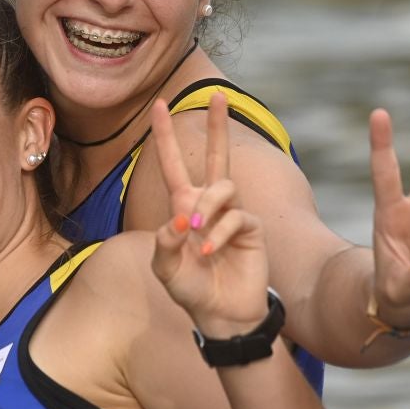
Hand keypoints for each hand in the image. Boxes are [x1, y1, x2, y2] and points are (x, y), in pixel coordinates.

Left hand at [148, 91, 268, 335]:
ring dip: (206, 208)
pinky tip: (211, 252)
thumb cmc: (191, 289)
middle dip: (219, 125)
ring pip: (221, 186)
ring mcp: (232, 213)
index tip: (158, 103)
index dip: (165, 135)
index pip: (172, 164)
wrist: (221, 313)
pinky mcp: (250, 227)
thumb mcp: (165, 269)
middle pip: (218, 155)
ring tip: (196, 236)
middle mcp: (209, 204)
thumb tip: (180, 220)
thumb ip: (164, 244)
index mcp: (183, 206)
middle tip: (220, 95)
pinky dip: (219, 234)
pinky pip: (234, 217)